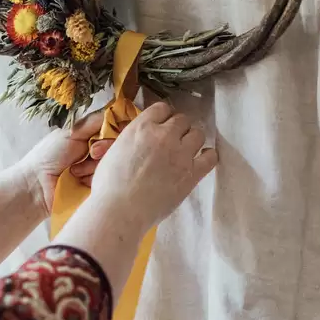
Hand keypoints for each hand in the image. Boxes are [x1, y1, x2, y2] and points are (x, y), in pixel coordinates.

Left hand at [17, 110, 113, 214]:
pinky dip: (93, 179)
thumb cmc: (50, 154)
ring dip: (94, 166)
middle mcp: (99, 151)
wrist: (37, 185)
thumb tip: (117, 109)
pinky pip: (107, 180)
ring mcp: (99, 170)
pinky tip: (78, 181)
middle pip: (118, 146)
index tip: (107, 134)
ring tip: (76, 171)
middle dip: (104, 148)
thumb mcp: (73, 132)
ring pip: (113, 163)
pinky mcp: (98, 186)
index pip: (116, 128)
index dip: (116, 131)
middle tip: (91, 152)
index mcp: (92, 136)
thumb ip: (95, 121)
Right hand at [91, 102, 217, 232]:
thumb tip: (139, 140)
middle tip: (173, 140)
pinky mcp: (192, 174)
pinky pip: (211, 157)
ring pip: (198, 134)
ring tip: (186, 150)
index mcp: (141, 127)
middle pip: (182, 119)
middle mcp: (163, 135)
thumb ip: (131, 139)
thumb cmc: (108, 186)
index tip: (162, 125)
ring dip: (192, 139)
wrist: (120, 211)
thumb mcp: (114, 151)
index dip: (163, 117)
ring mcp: (180, 154)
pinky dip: (208, 156)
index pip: (162, 108)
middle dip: (178, 128)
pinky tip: (202, 160)